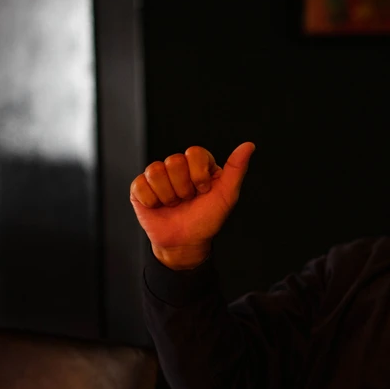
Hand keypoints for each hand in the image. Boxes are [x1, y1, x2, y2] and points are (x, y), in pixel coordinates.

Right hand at [130, 142, 254, 268]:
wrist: (185, 242)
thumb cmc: (206, 219)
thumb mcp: (226, 196)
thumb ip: (237, 169)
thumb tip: (249, 146)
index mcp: (198, 164)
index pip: (194, 153)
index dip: (198, 175)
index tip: (203, 190)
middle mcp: (177, 166)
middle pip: (174, 162)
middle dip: (183, 188)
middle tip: (187, 200)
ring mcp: (157, 176)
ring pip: (156, 172)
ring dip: (168, 196)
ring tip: (174, 204)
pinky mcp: (140, 188)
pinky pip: (140, 185)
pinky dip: (152, 201)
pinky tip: (159, 206)